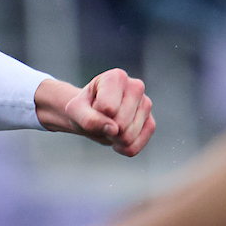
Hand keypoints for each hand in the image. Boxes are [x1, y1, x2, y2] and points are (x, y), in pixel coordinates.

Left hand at [35, 68, 154, 156]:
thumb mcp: (75, 111)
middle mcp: (136, 87)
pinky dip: (122, 148)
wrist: (91, 114)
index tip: (93, 107)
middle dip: (105, 129)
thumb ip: (88, 119)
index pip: (107, 108)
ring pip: (128, 137)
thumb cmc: (83, 108)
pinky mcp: (151, 123)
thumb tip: (114, 129)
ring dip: (113, 139)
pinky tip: (118, 138)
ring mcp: (146, 104)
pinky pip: (135, 147)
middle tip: (101, 120)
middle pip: (121, 125)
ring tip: (109, 126)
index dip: (95, 115)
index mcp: (117, 77)